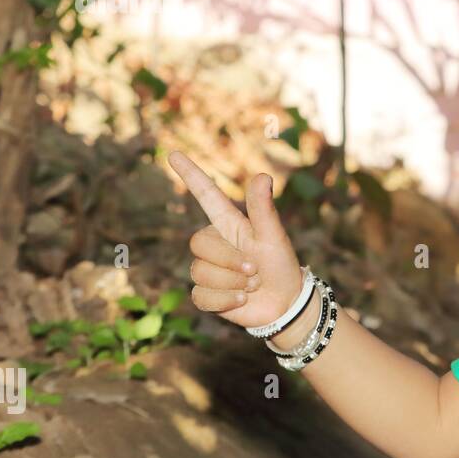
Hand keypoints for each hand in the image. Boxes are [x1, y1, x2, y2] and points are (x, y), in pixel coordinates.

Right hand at [169, 151, 303, 329]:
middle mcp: (214, 243)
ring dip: (233, 282)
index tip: (174, 154)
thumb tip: (262, 176)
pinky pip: (201, 295)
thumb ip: (264, 209)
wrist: (285, 303)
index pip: (206, 195)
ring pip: (200, 272)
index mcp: (229, 223)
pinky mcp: (204, 294)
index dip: (191, 175)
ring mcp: (207, 269)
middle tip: (255, 269)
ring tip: (252, 284)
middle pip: (199, 244)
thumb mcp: (274, 237)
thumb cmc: (281, 265)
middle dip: (230, 260)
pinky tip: (242, 299)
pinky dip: (226, 300)